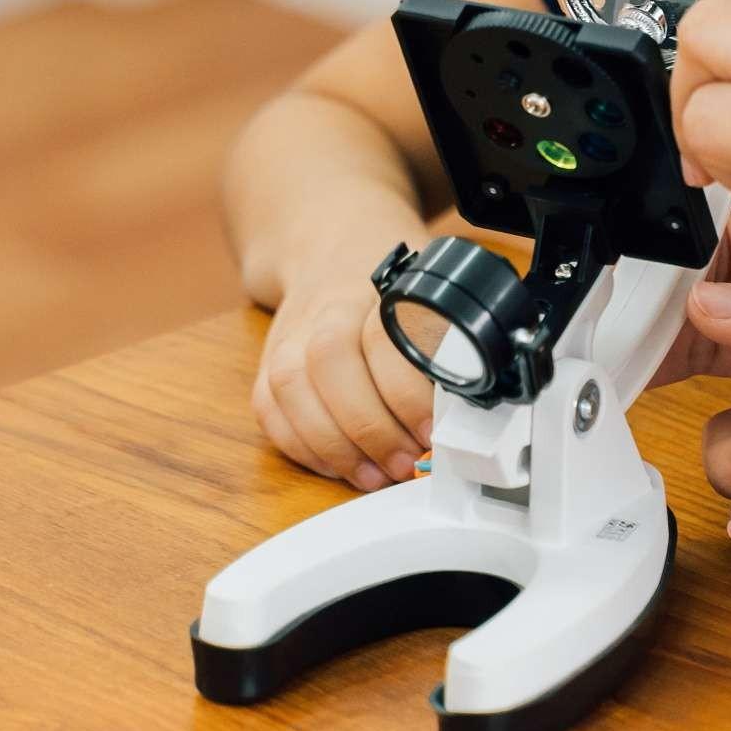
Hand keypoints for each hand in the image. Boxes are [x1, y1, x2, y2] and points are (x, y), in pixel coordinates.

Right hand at [252, 272, 435, 489]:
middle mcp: (326, 309)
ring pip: (290, 388)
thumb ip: (447, 343)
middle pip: (330, 362)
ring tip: (373, 476)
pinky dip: (301, 447)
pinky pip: (269, 411)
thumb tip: (464, 409)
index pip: (383, 339)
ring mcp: (289, 337)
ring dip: (333, 445)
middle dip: (369, 427)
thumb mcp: (432, 300)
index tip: (429, 432)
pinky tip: (337, 466)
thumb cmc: (391, 290)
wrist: (330, 254)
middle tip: (403, 462)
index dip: (406, 394)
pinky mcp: (266, 366)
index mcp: (376, 289)